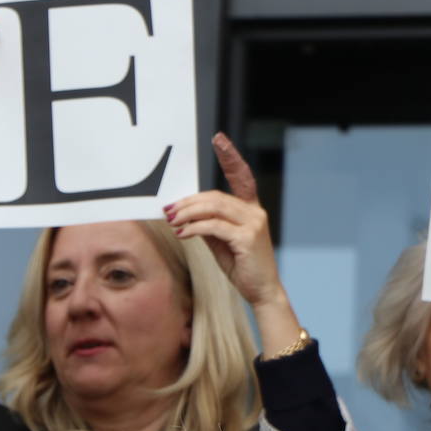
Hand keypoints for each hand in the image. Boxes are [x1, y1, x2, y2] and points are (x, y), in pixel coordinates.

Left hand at [166, 133, 284, 308]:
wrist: (262, 291)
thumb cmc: (242, 267)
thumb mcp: (221, 243)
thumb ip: (208, 225)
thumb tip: (184, 215)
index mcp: (250, 209)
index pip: (241, 176)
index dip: (231, 156)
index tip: (219, 139)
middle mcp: (255, 212)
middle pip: (215, 196)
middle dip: (188, 202)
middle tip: (168, 210)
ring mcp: (253, 223)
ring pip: (214, 208)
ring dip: (188, 213)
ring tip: (172, 221)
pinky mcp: (247, 237)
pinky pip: (214, 226)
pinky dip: (195, 228)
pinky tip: (182, 233)